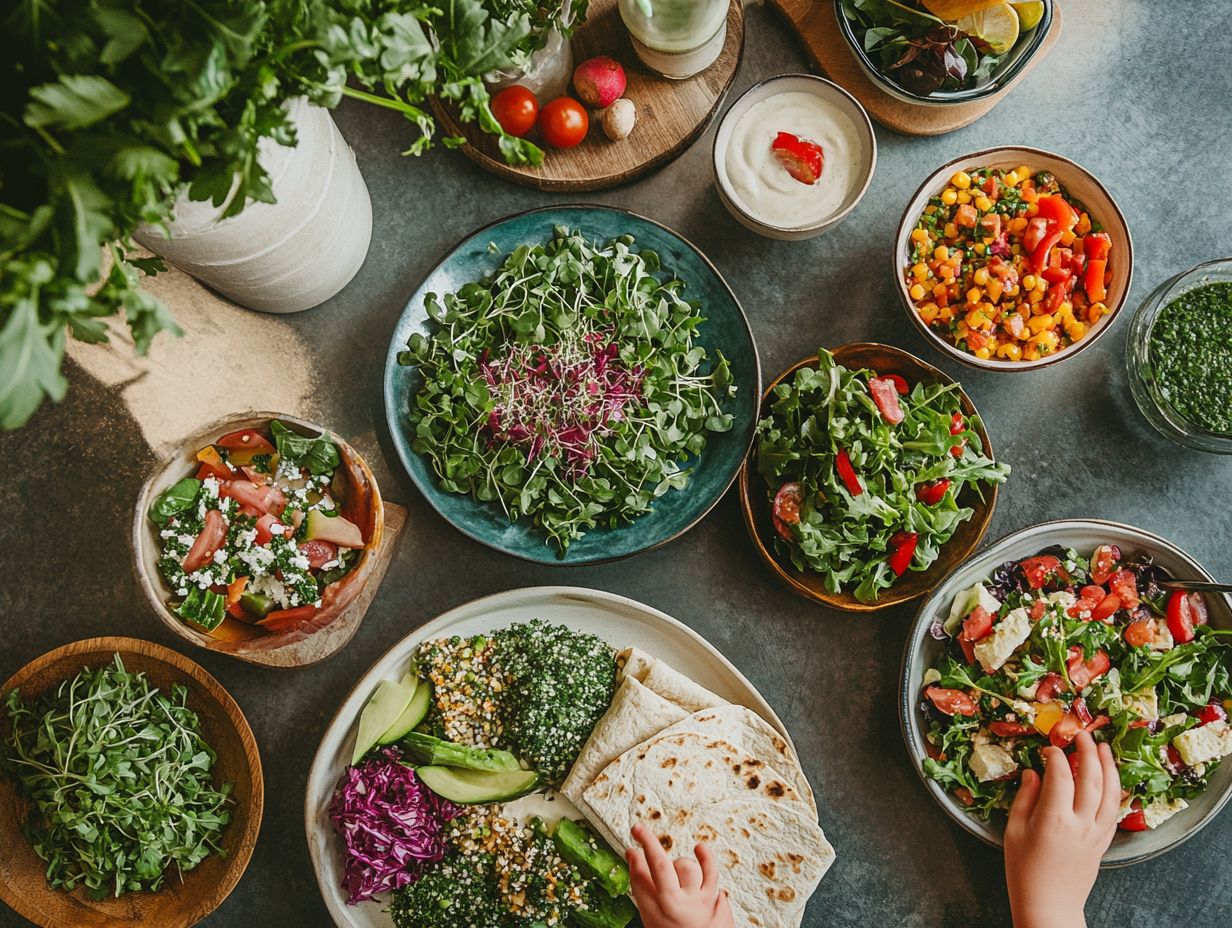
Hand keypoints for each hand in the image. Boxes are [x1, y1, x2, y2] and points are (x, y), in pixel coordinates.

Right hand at [627, 823, 733, 927]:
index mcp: (654, 914)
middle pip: (660, 865)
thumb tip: (635, 860)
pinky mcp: (713, 901)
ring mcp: (696, 903)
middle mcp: (674, 907)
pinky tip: (700, 848)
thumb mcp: (653, 921)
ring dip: (680, 866)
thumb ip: (645, 892)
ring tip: (680, 878)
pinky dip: (706, 858)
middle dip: (648, 842)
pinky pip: (711, 872)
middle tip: (638, 830)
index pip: (638, 879)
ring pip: (686, 866)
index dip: (633, 859)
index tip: (631, 848)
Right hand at [1004, 731, 1119, 927]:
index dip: (1056, 757)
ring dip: (1109, 767)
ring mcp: (1096, 833)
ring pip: (1110, 793)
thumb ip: (1025, 798)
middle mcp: (1080, 824)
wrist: (1049, 905)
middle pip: (1091, 779)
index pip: (1060, 776)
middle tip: (1083, 735)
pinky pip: (1114, 811)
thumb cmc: (1024, 870)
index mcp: (1054, 819)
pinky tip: (1111, 779)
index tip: (1049, 747)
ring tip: (1104, 748)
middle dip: (1088, 753)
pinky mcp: (1103, 842)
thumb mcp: (1014, 831)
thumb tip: (1033, 773)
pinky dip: (1115, 791)